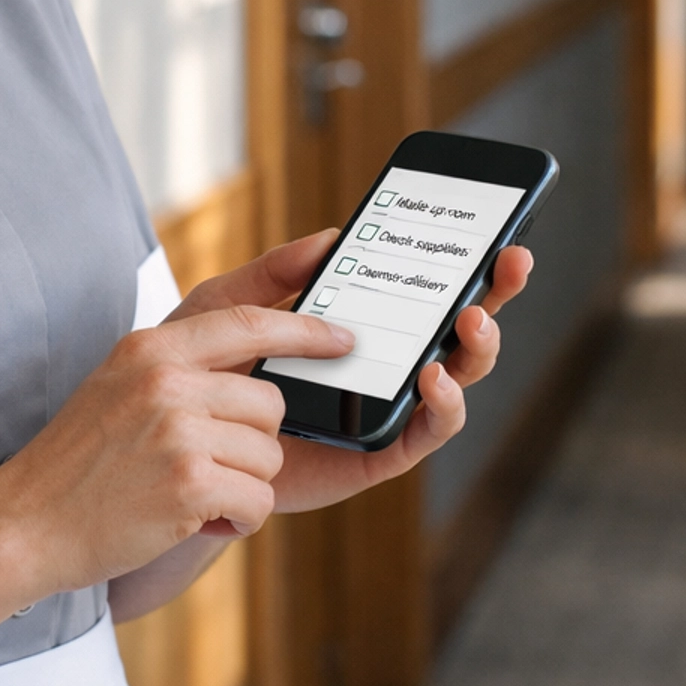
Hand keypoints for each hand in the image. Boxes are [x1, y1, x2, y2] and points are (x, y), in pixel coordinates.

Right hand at [0, 298, 354, 593]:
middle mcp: (166, 381)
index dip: (304, 330)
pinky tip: (194, 521)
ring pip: (270, 456)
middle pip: (271, 404)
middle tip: (207, 467)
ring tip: (189, 496)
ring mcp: (177, 431)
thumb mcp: (119, 385)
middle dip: (255, 444)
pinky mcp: (189, 485)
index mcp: (151, 348)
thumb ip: (178, 365)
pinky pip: (259, 500)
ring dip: (243, 487)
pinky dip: (238, 521)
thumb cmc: (79, 463)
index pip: (248, 322)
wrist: (25, 524)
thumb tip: (253, 363)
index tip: (341, 339)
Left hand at [167, 232, 532, 515]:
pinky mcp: (374, 454)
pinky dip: (441, 405)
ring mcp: (383, 410)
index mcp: (356, 324)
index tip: (497, 230)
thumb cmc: (201, 372)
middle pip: (456, 329)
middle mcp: (382, 366)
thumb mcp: (229, 308)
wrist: (175, 445)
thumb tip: (333, 234)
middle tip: (510, 260)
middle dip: (494, 292)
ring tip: (471, 319)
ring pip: (454, 378)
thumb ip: (276, 273)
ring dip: (476, 348)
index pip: (422, 290)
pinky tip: (434, 377)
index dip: (465, 262)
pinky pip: (422, 433)